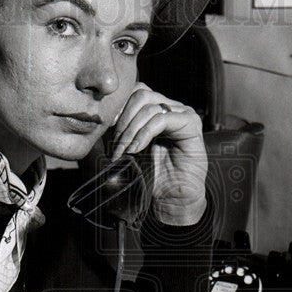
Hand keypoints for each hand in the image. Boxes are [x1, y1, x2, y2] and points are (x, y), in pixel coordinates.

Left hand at [109, 83, 207, 224]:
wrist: (173, 199)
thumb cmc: (151, 176)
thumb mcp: (127, 148)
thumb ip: (118, 131)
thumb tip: (100, 116)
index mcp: (157, 110)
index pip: (134, 92)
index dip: (119, 108)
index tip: (106, 130)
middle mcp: (171, 108)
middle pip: (140, 94)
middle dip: (123, 120)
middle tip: (116, 145)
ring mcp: (183, 113)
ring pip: (149, 106)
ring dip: (131, 130)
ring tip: (125, 152)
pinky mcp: (191, 124)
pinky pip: (162, 119)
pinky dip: (144, 134)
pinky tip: (136, 150)